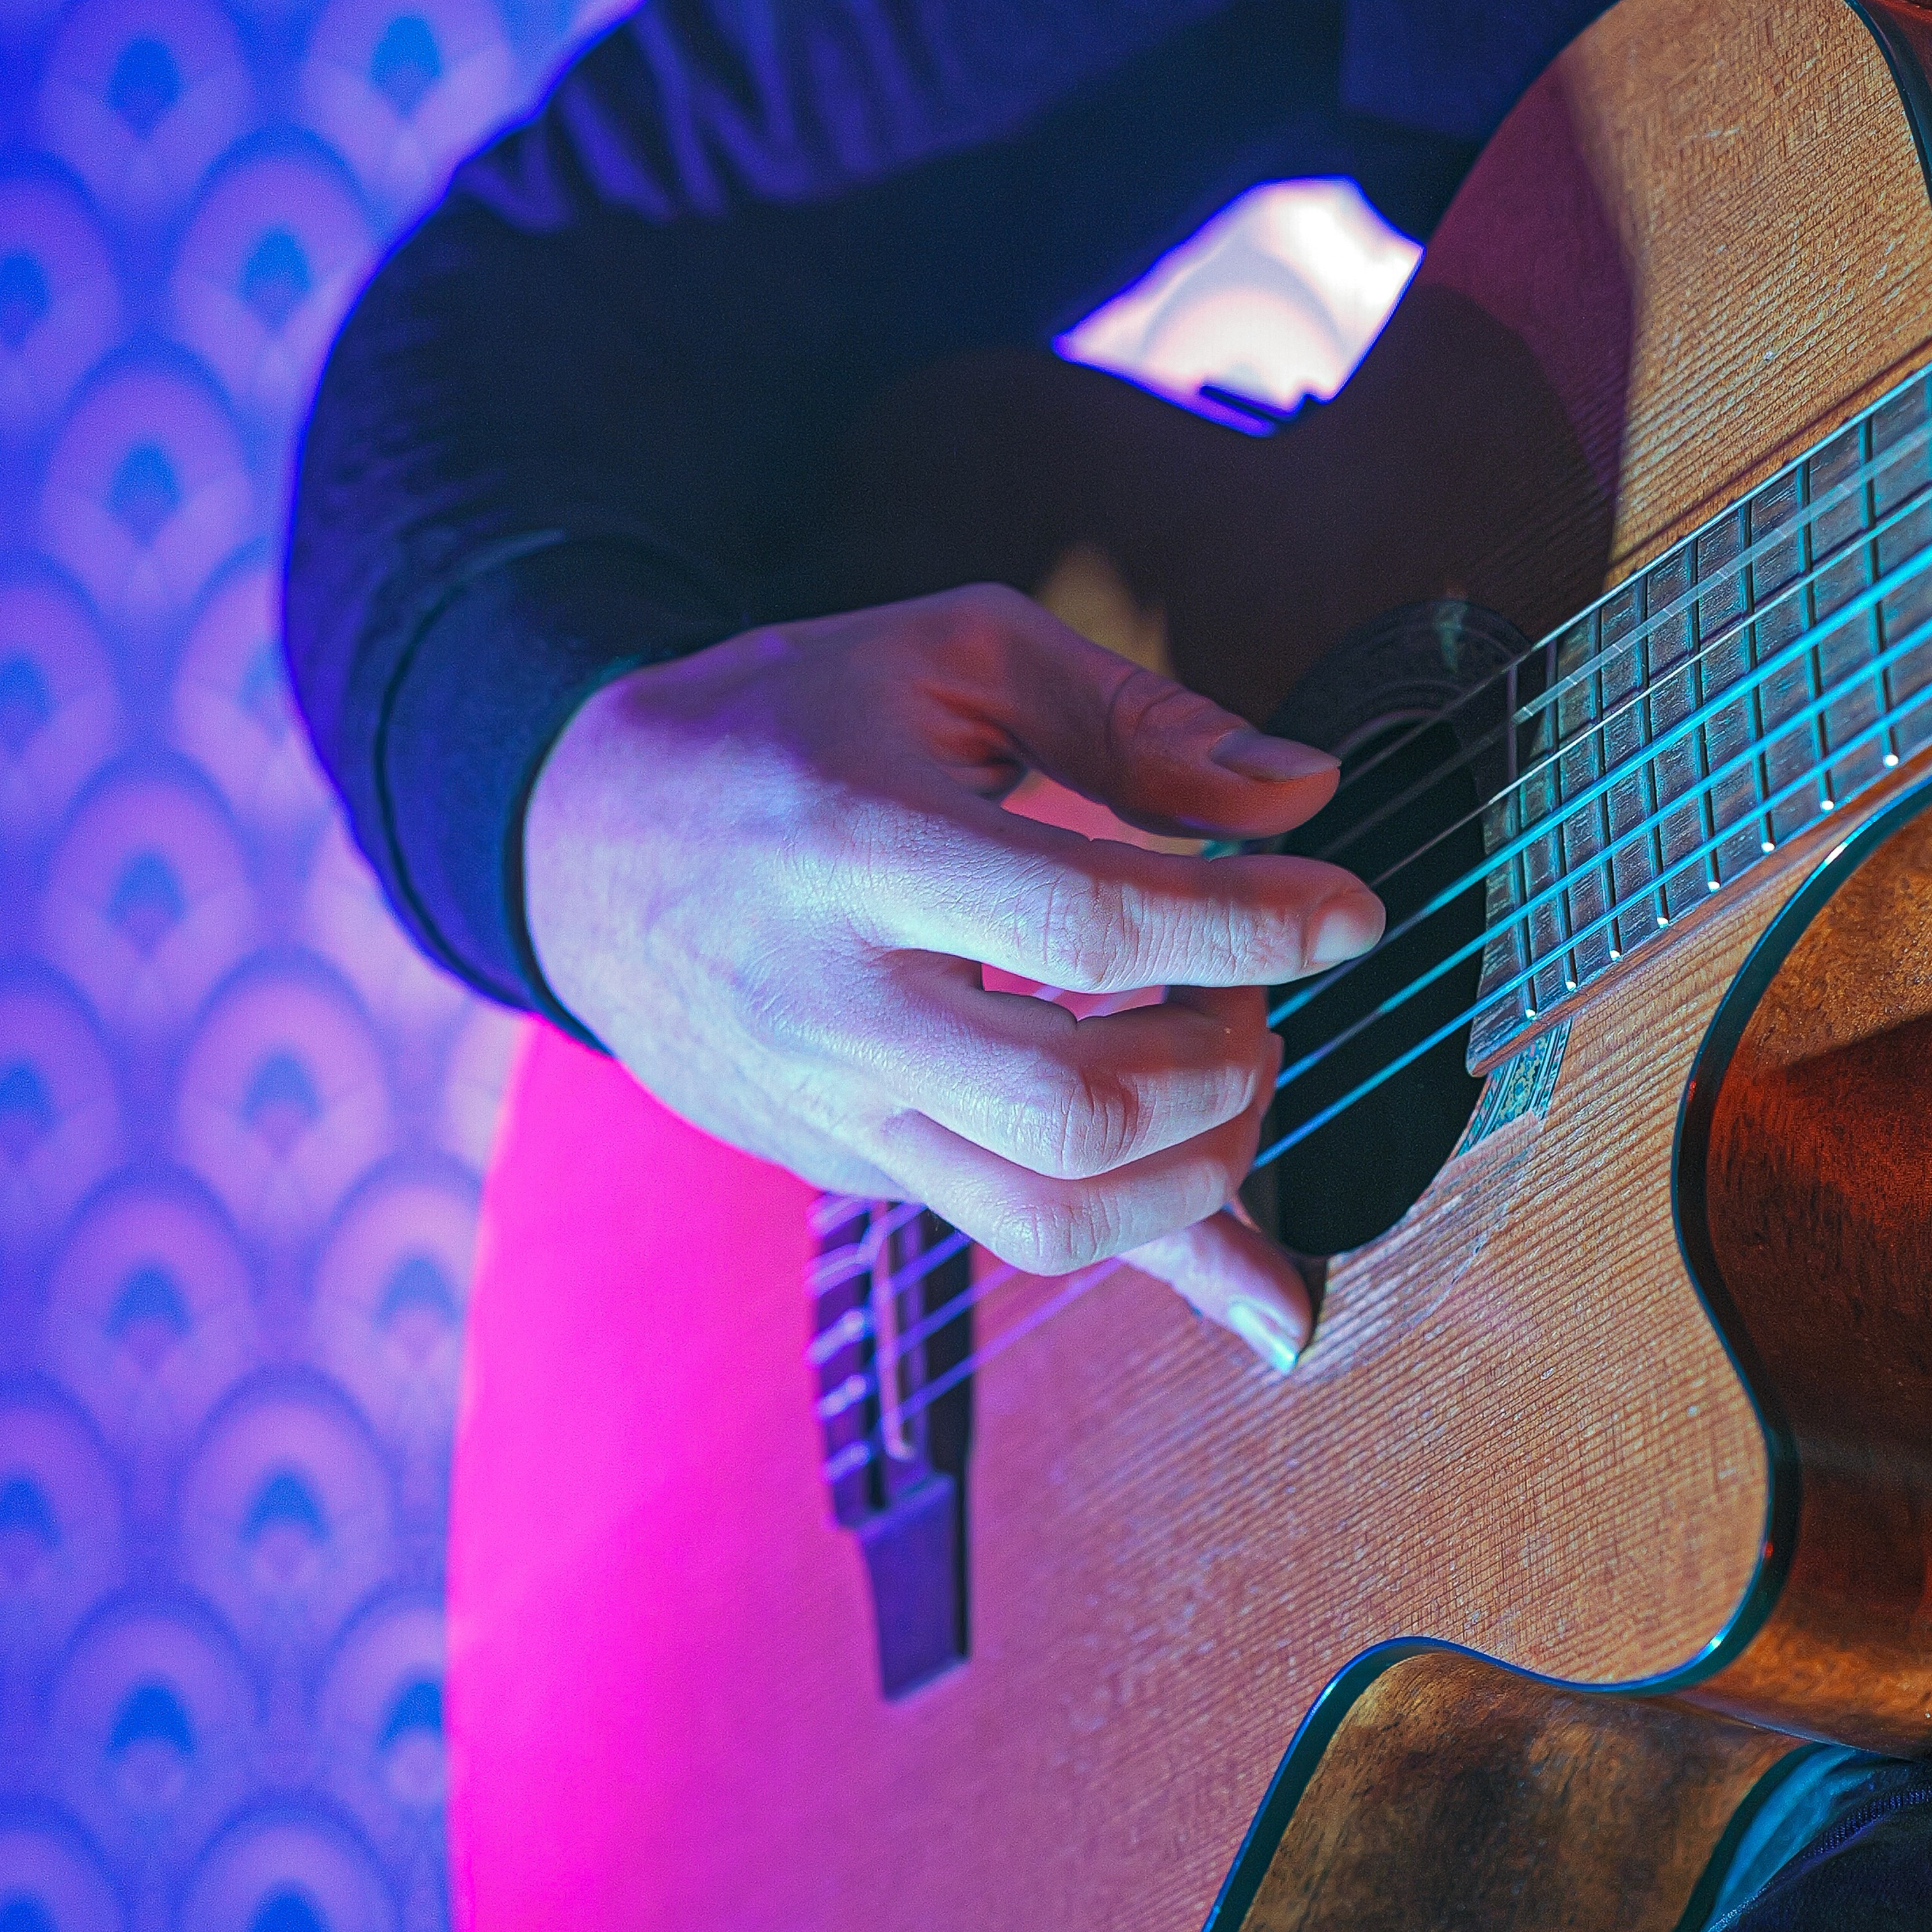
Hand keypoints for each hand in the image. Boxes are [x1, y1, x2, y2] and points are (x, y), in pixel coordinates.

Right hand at [519, 586, 1384, 1368]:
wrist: (581, 846)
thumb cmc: (792, 725)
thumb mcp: (953, 658)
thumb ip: (1135, 719)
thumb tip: (1301, 793)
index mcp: (858, 843)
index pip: (1090, 924)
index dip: (1251, 927)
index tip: (1351, 912)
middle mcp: (833, 1001)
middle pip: (1075, 1104)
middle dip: (1226, 1067)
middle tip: (1251, 994)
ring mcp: (830, 1109)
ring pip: (1047, 1217)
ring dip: (1198, 1174)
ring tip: (1227, 1073)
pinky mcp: (843, 1170)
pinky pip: (1016, 1234)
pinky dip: (1153, 1248)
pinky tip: (1257, 1273)